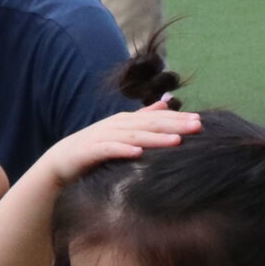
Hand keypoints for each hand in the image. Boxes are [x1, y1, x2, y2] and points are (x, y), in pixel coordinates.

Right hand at [38, 105, 204, 186]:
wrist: (63, 162)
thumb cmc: (97, 148)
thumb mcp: (123, 132)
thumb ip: (144, 118)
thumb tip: (165, 103)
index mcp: (128, 121)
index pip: (158, 118)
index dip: (179, 118)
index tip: (201, 121)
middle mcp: (117, 125)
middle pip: (150, 124)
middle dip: (174, 124)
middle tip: (197, 126)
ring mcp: (104, 137)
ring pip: (134, 136)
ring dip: (155, 138)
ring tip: (176, 141)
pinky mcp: (91, 151)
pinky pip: (109, 150)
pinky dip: (123, 150)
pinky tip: (138, 154)